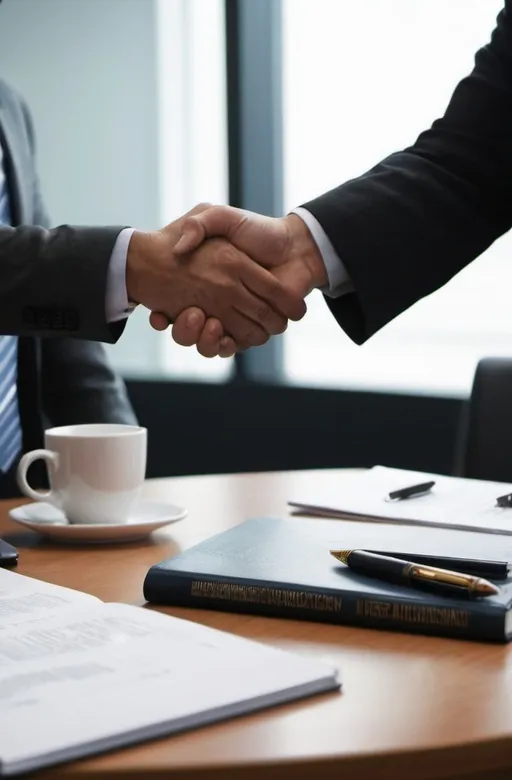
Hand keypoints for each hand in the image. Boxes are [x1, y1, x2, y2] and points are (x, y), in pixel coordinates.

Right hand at [127, 206, 306, 350]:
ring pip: (207, 342)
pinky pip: (230, 347)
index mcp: (201, 282)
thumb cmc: (258, 230)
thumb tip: (179, 248)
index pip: (172, 304)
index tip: (158, 311)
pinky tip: (223, 336)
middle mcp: (215, 302)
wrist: (295, 247)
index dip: (162, 313)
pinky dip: (223, 346)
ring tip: (206, 320)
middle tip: (192, 313)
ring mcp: (232, 317)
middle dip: (184, 329)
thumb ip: (199, 224)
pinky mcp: (249, 330)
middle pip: (188, 329)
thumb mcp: (220, 216)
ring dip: (202, 338)